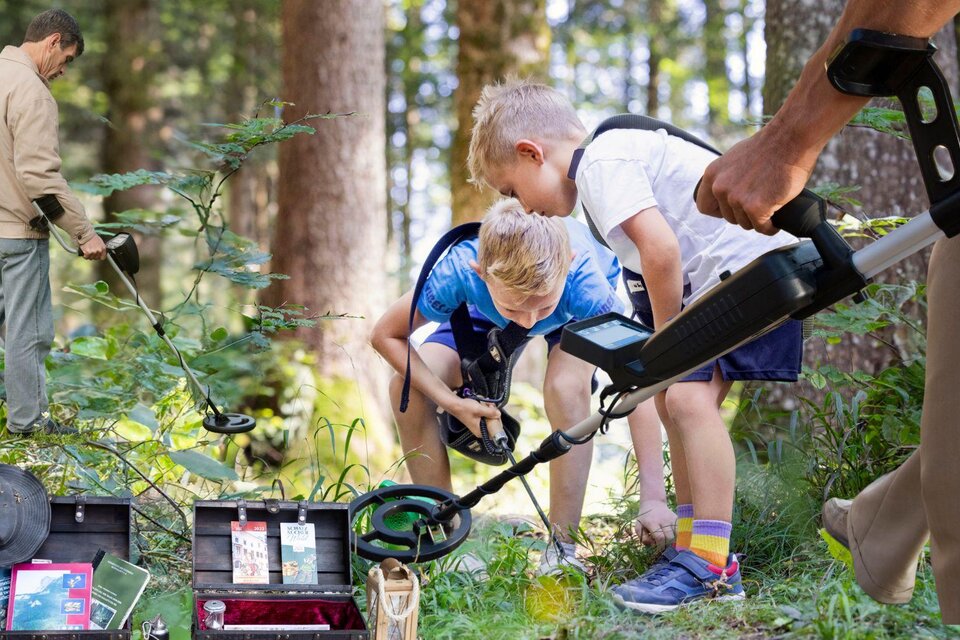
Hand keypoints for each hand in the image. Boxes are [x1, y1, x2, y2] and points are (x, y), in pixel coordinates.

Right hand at [79, 234, 107, 259]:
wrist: (86, 234)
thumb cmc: (92, 237)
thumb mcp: (100, 242)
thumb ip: (100, 248)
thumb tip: (100, 252)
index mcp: (103, 248)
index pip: (103, 257)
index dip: (99, 257)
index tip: (97, 256)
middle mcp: (99, 251)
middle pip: (96, 258)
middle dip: (93, 256)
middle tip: (91, 253)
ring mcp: (94, 252)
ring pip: (91, 258)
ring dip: (89, 256)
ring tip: (87, 252)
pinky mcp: (88, 252)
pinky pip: (86, 257)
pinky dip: (84, 256)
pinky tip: (84, 253)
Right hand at [446, 396, 500, 438]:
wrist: (456, 404)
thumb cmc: (465, 409)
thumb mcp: (479, 410)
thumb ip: (490, 412)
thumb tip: (499, 414)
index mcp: (480, 432)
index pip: (495, 431)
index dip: (497, 421)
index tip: (496, 413)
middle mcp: (480, 430)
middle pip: (494, 423)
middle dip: (493, 413)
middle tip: (490, 406)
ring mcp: (480, 425)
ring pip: (491, 418)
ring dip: (490, 410)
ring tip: (485, 404)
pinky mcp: (479, 420)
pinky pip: (487, 416)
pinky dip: (487, 410)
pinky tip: (483, 404)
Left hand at [635, 499, 675, 547]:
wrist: (653, 504)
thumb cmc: (644, 519)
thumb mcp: (639, 527)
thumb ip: (643, 538)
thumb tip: (653, 545)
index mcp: (652, 522)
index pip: (660, 537)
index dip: (660, 545)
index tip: (658, 548)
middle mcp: (663, 520)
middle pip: (670, 537)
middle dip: (666, 544)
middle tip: (662, 544)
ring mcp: (672, 518)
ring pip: (677, 535)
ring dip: (672, 540)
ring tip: (667, 539)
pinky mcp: (677, 518)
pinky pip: (681, 530)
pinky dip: (677, 535)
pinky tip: (671, 535)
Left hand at [695, 124, 819, 234]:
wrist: (790, 139)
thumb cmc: (768, 147)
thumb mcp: (733, 159)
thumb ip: (725, 176)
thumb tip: (723, 191)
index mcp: (712, 174)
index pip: (705, 206)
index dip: (719, 211)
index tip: (733, 209)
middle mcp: (720, 187)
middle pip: (728, 217)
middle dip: (744, 215)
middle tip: (759, 207)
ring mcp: (737, 198)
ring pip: (745, 224)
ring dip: (758, 221)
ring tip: (770, 210)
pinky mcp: (756, 208)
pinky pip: (761, 228)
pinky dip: (770, 228)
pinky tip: (775, 223)